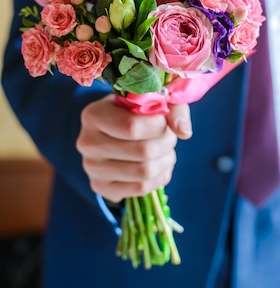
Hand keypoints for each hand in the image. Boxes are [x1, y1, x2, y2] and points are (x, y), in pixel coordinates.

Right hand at [76, 94, 191, 202]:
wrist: (111, 132)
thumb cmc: (133, 111)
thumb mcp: (150, 99)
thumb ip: (171, 107)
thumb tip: (184, 131)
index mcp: (94, 115)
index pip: (132, 127)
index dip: (159, 125)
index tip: (164, 120)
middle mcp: (87, 142)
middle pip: (142, 151)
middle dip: (167, 143)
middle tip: (170, 137)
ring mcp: (91, 168)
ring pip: (144, 172)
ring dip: (166, 161)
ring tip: (167, 151)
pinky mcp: (100, 187)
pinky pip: (141, 188)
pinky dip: (159, 177)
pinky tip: (159, 165)